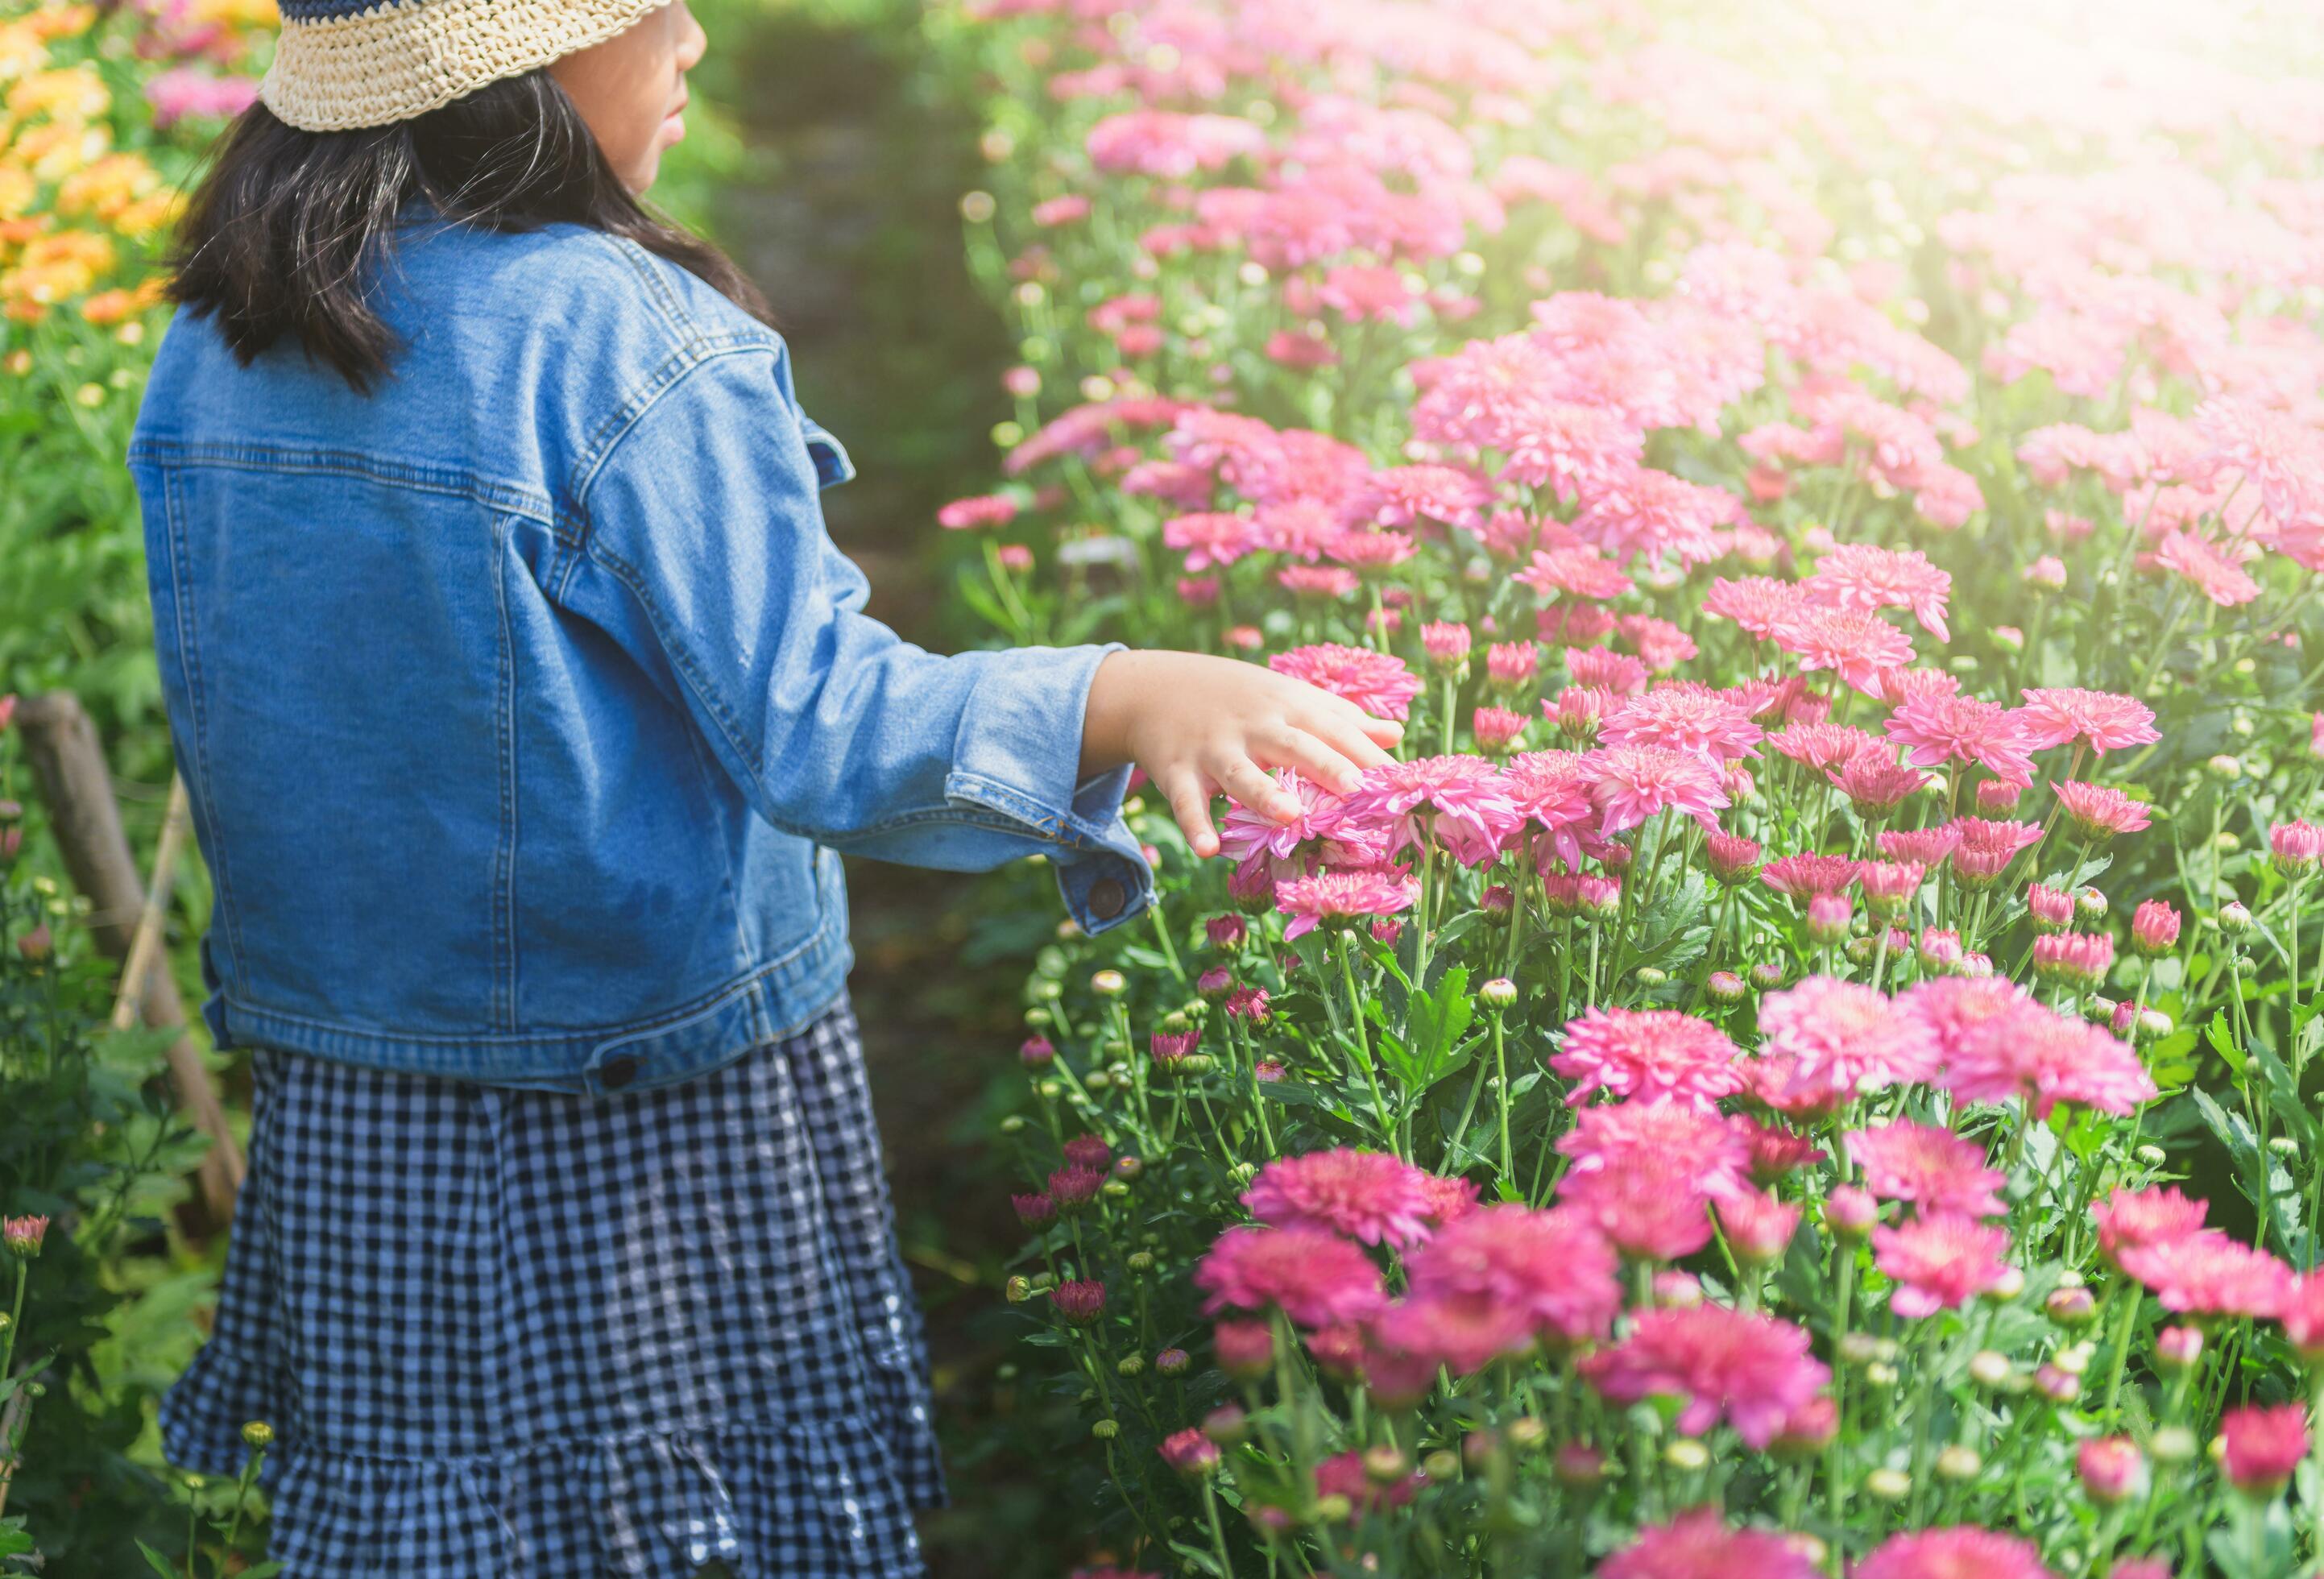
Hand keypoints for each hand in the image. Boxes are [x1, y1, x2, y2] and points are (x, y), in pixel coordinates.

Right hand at [1080, 649, 1403, 857]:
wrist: (1154, 687)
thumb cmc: (1238, 697)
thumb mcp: (1288, 696)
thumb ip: (1341, 717)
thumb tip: (1396, 735)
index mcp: (1287, 706)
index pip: (1333, 728)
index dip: (1364, 754)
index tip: (1398, 781)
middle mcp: (1254, 726)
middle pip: (1294, 745)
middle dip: (1325, 765)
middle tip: (1357, 790)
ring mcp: (1214, 748)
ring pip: (1241, 772)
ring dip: (1263, 793)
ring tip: (1289, 815)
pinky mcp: (1178, 770)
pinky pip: (1187, 801)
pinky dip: (1195, 825)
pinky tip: (1207, 850)